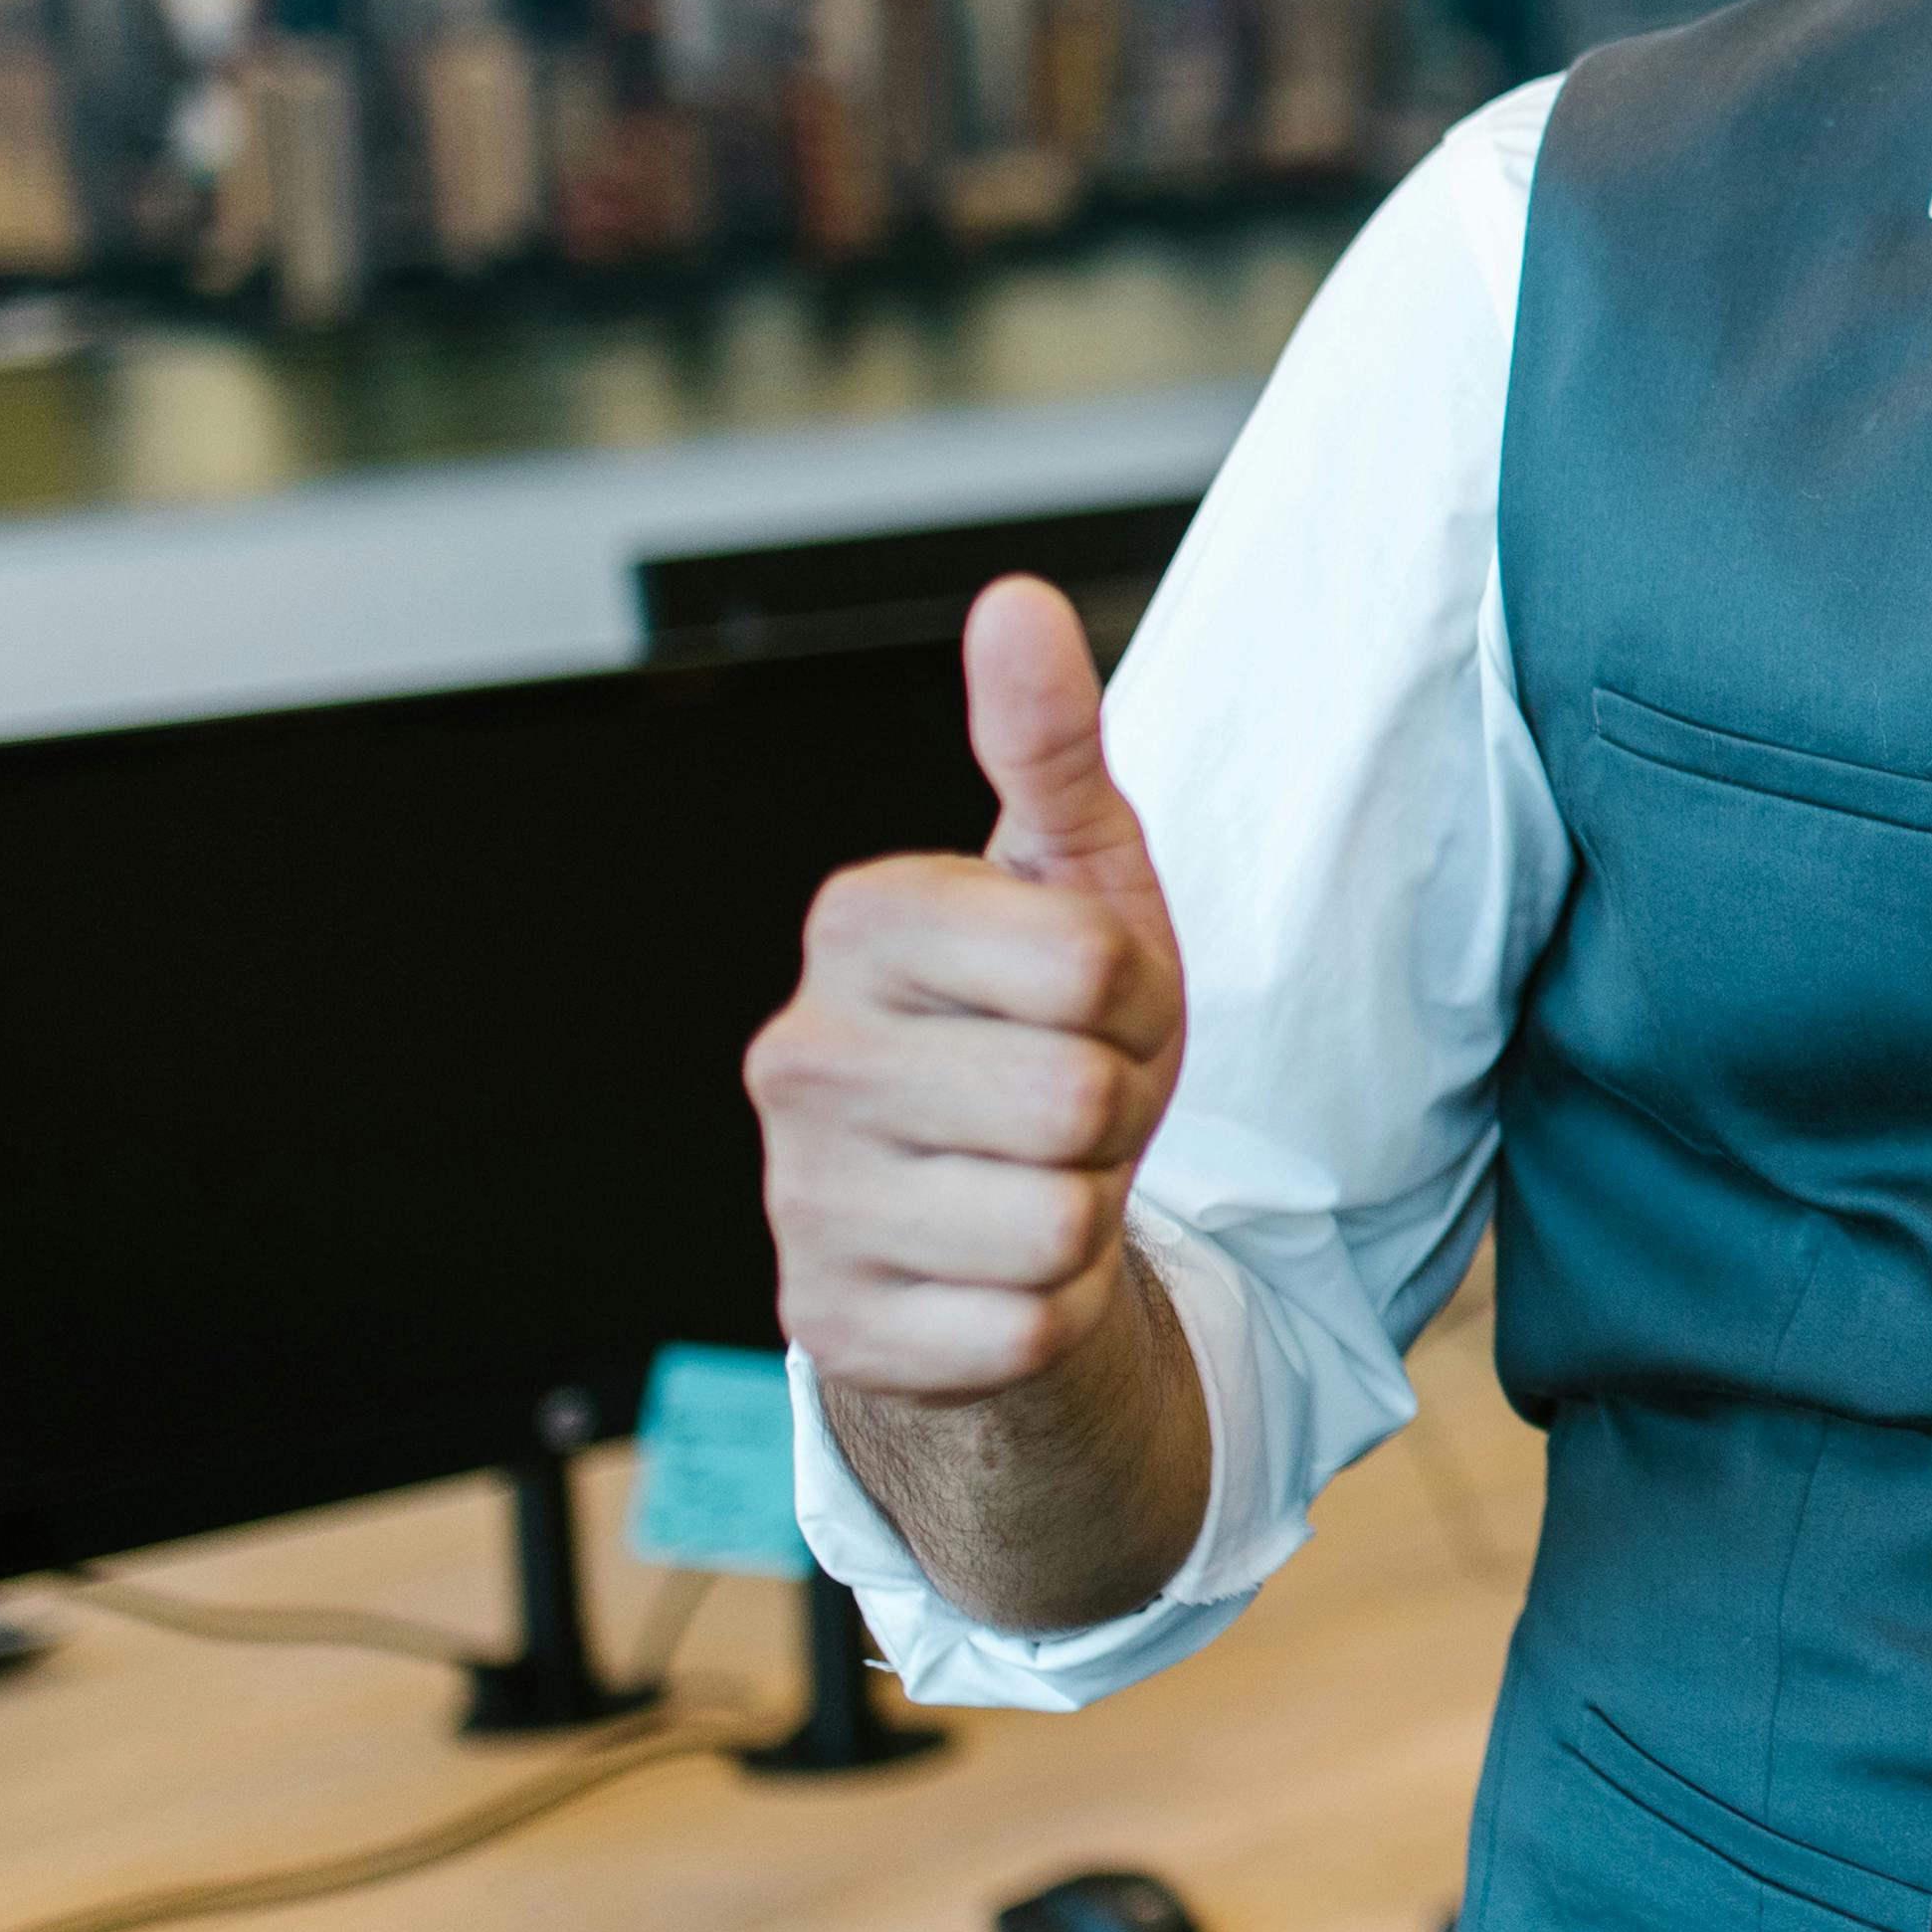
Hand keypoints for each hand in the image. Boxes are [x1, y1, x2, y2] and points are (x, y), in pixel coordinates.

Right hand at [750, 577, 1189, 1403]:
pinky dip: (1048, 1310)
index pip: (1091, 962)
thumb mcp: (1075, 879)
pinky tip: (1000, 1270)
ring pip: (1054, 1219)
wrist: (998, 1213)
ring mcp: (799, 1197)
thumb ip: (1048, 742)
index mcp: (857, 923)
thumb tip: (1016, 604)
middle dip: (1114, 1112)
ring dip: (1086, 1213)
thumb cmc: (1046, 1032)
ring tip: (1035, 1180)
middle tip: (1068, 1106)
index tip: (1089, 1007)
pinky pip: (1020, 1325)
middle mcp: (797, 1054)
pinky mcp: (831, 1328)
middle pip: (1077, 1097)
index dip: (1135, 998)